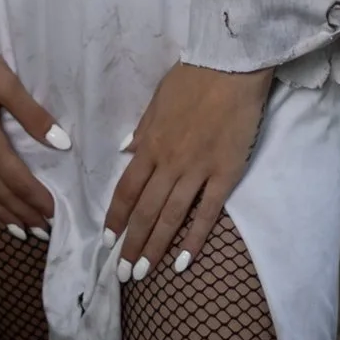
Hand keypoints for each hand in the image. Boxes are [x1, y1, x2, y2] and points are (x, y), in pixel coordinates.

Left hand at [103, 60, 272, 278]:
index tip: (108, 242)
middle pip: (145, 210)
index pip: (126, 189)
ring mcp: (197, 170)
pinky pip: (207, 212)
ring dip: (155, 248)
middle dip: (132, 244)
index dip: (116, 218)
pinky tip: (184, 261)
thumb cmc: (193, 79)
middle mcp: (169, 162)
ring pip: (171, 217)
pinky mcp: (225, 174)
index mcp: (150, 144)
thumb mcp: (157, 100)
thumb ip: (142, 129)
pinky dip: (194, 238)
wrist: (231, 66)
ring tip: (145, 274)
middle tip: (124, 273)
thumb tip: (125, 151)